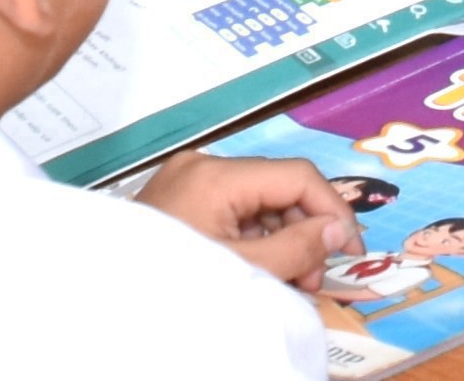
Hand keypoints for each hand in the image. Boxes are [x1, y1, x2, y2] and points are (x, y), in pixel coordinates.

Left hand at [132, 153, 353, 290]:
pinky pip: (234, 210)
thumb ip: (296, 248)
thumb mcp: (244, 271)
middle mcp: (203, 166)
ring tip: (291, 281)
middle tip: (313, 280)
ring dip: (284, 238)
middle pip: (278, 187)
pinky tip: (264, 269)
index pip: (297, 175)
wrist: (112, 297)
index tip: (351, 251)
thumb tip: (339, 229)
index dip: (333, 210)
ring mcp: (188, 180)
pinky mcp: (180, 198)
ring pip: (259, 201)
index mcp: (217, 176)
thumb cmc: (176, 283)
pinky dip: (256, 238)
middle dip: (306, 231)